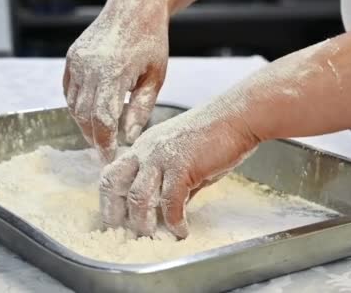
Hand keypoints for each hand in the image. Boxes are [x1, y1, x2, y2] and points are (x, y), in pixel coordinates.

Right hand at [63, 0, 170, 161]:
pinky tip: (93, 114)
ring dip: (85, 123)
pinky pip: (69, 91)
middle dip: (94, 138)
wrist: (134, 7)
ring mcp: (76, 61)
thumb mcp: (155, 77)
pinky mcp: (71, 58)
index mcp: (113, 72)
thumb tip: (128, 137)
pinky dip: (78, 106)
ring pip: (73, 105)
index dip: (104, 143)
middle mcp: (89, 67)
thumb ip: (141, 109)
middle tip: (105, 152)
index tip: (110, 159)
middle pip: (84, 115)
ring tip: (101, 135)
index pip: (103, 119)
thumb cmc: (151, 42)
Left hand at [99, 99, 258, 237]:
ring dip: (142, 222)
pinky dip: (175, 221)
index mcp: (144, 145)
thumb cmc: (217, 134)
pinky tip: (182, 230)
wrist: (238, 116)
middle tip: (124, 231)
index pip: (113, 172)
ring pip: (137, 197)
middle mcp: (146, 149)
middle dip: (113, 211)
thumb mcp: (186, 158)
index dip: (111, 198)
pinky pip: (170, 202)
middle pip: (112, 182)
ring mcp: (161, 157)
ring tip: (153, 235)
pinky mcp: (181, 166)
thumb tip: (171, 210)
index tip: (118, 218)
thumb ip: (173, 182)